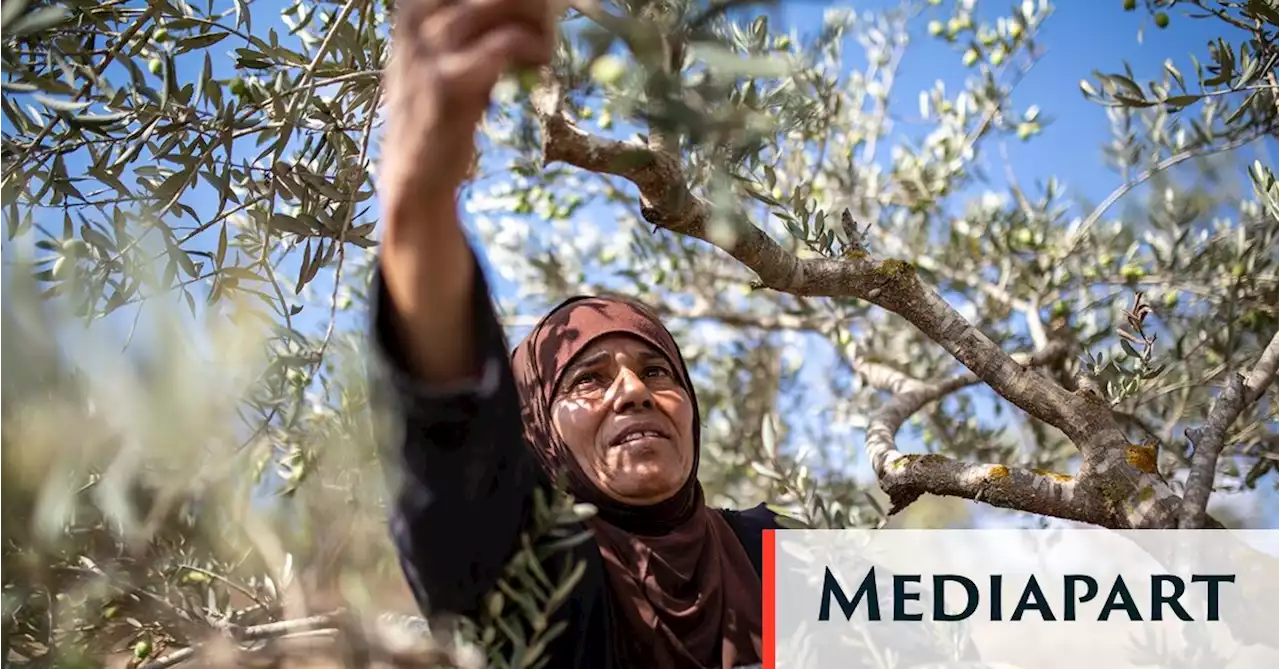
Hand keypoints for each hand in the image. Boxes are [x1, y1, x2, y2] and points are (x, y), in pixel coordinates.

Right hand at [379, 0, 555, 220]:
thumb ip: (473, 31)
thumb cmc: (439, 114)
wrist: (415, 175)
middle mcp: (416, 22)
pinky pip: (503, 44)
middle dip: (527, 2)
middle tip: (546, 23)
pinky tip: (540, 61)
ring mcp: (428, 51)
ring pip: (496, 5)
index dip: (512, 0)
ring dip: (533, 21)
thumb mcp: (444, 60)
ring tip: (545, 45)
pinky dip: (530, 46)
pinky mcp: (447, 83)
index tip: (537, 9)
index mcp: (414, 11)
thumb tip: (529, 8)